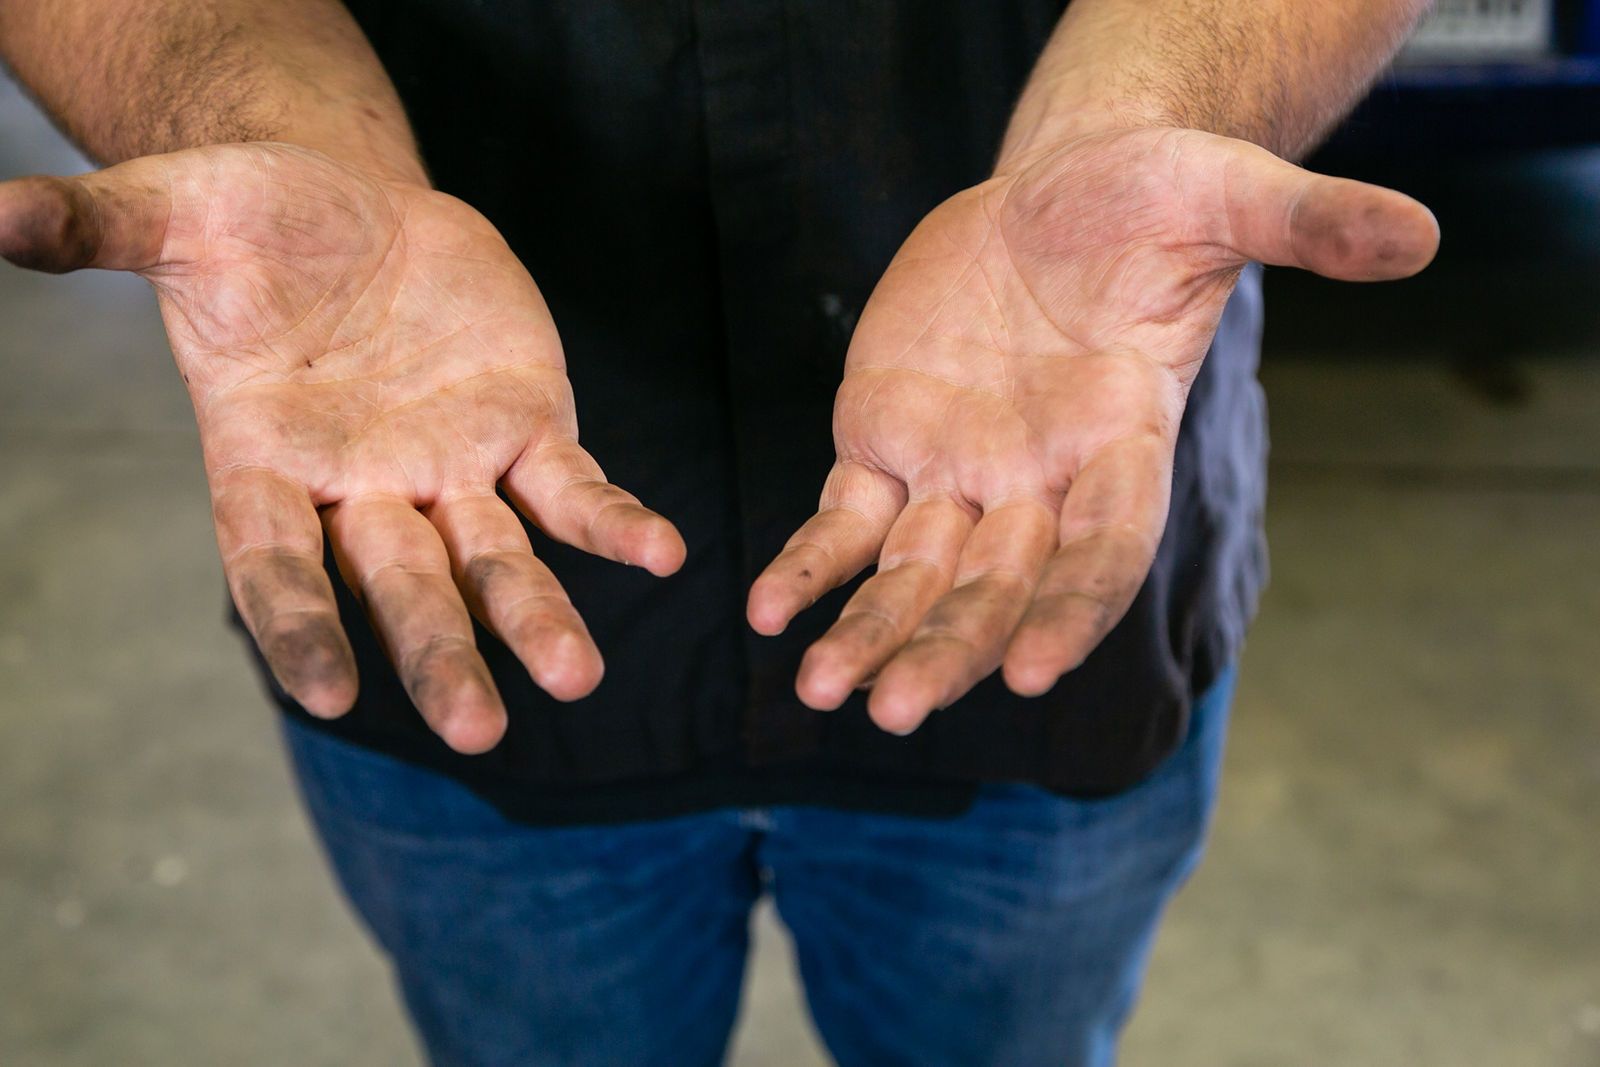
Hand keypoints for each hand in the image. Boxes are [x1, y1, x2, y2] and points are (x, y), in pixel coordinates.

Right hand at [0, 143, 684, 752]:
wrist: (352, 206)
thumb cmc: (253, 226)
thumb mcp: (177, 213)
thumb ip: (100, 227)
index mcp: (265, 463)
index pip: (275, 566)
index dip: (301, 625)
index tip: (330, 693)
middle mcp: (361, 489)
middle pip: (400, 588)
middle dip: (439, 655)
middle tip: (480, 729)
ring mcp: (449, 468)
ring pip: (496, 562)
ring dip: (535, 619)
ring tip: (578, 677)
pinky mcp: (522, 428)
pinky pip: (573, 488)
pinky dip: (613, 524)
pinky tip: (664, 556)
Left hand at [748, 126, 1436, 734]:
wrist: (1055, 198)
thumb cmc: (1149, 198)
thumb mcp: (1222, 192)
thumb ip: (1302, 222)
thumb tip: (1419, 236)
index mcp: (1123, 440)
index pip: (1105, 545)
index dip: (1074, 605)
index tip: (1036, 670)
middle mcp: (1041, 479)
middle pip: (999, 585)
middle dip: (952, 647)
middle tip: (899, 711)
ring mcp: (958, 471)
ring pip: (913, 574)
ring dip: (870, 631)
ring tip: (822, 690)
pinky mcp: (885, 441)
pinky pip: (844, 519)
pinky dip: (810, 563)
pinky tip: (769, 609)